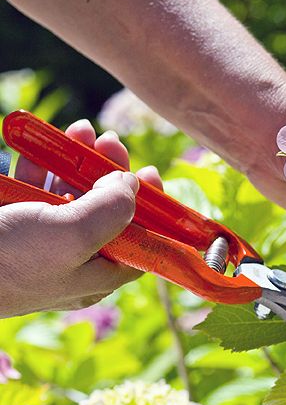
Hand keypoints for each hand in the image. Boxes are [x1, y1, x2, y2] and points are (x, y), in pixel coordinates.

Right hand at [0, 120, 162, 317]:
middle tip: (112, 141)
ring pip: (70, 194)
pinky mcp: (11, 221)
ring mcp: (39, 241)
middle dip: (111, 173)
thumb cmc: (7, 260)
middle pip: (106, 212)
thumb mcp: (72, 236)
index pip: (140, 242)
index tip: (152, 175)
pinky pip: (33, 189)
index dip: (152, 210)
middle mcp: (72, 261)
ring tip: (82, 129)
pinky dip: (41, 164)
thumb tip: (131, 185)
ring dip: (77, 160)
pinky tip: (42, 143)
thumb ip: (112, 210)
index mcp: (95, 275)